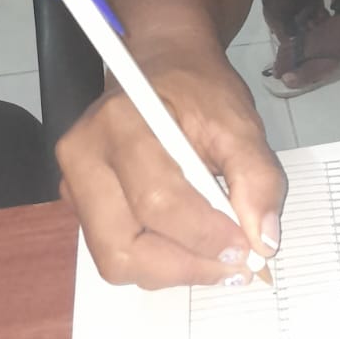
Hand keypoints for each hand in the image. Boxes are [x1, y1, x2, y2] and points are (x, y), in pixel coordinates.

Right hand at [56, 44, 286, 289]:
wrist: (163, 67)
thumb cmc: (198, 89)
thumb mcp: (239, 120)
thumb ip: (257, 176)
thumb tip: (264, 241)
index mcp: (118, 124)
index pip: (157, 201)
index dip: (205, 235)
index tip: (249, 249)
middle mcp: (83, 159)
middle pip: (124, 246)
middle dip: (187, 266)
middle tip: (237, 266)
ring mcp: (74, 186)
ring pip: (117, 260)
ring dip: (176, 271)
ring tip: (220, 260)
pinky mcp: (83, 207)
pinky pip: (119, 253)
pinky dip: (162, 263)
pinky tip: (197, 249)